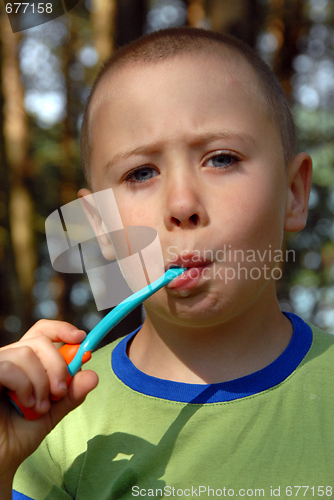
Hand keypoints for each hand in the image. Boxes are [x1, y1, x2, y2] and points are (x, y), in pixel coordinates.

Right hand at [0, 320, 98, 485]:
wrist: (2, 458)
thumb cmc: (20, 434)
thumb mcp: (53, 411)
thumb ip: (71, 393)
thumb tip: (93, 375)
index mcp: (25, 362)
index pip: (42, 332)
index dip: (61, 329)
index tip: (81, 338)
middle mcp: (9, 359)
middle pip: (39, 341)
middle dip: (58, 365)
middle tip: (60, 392)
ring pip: (26, 353)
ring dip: (40, 382)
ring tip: (39, 406)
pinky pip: (8, 367)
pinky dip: (24, 385)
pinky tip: (26, 404)